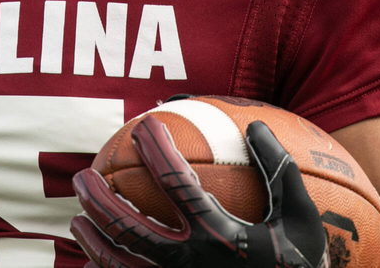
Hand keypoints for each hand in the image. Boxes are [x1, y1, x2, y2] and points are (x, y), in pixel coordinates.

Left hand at [71, 117, 327, 267]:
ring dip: (91, 239)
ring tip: (77, 219)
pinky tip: (95, 263)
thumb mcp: (302, 223)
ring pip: (116, 265)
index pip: (175, 184)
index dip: (156, 150)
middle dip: (97, 197)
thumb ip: (280, 173)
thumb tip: (256, 125)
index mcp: (220, 240)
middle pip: (126, 229)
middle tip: (82, 174)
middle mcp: (189, 267)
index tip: (144, 126)